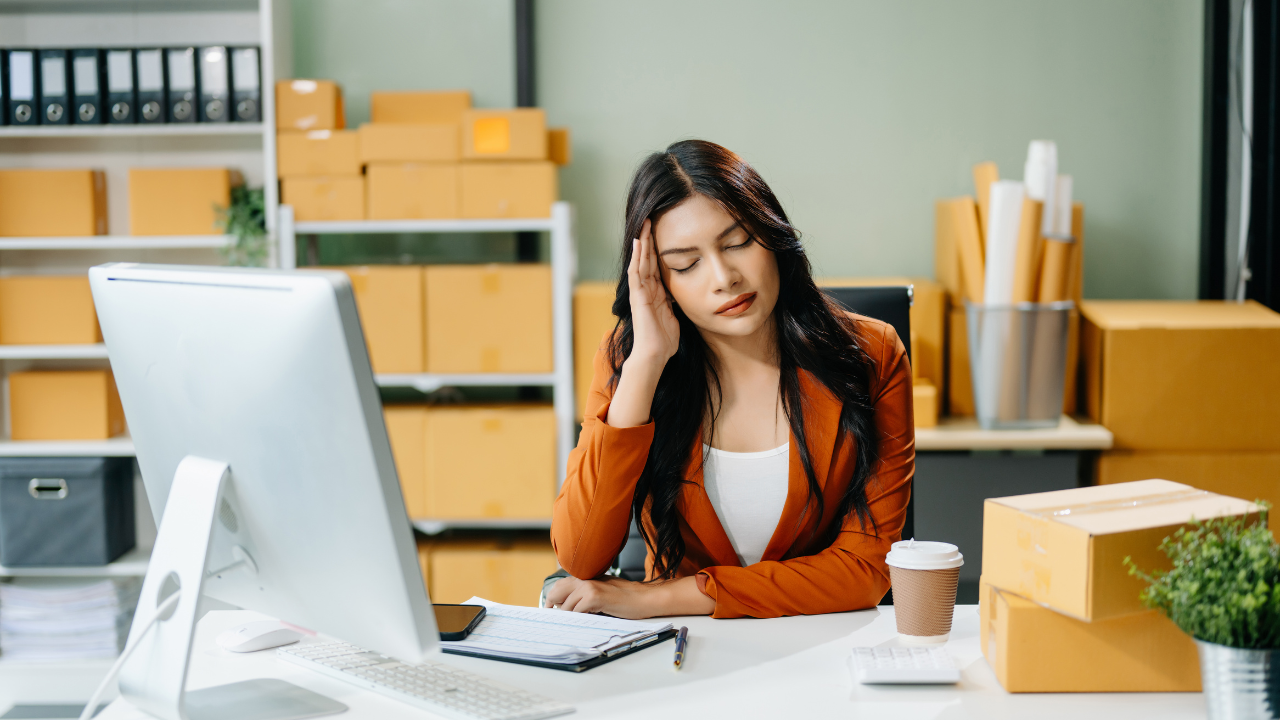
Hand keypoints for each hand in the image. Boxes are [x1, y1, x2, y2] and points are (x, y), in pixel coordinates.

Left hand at [545, 575, 713, 618]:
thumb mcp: (602, 592)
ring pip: (564, 605)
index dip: (552, 599)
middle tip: (554, 620)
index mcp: (585, 576)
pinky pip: (576, 611)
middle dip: (552, 607)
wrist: (643, 598)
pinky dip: (575, 619)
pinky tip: (580, 624)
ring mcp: (588, 586)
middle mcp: (584, 578)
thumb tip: (567, 607)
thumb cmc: (625, 598)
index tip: (550, 611)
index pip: (559, 585)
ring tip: (567, 626)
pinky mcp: (594, 597)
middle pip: (555, 592)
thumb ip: (585, 595)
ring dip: (565, 617)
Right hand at [627, 219, 679, 367]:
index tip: (664, 230)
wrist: (655, 354)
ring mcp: (640, 292)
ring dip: (642, 242)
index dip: (659, 248)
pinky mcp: (637, 296)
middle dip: (649, 239)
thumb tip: (686, 292)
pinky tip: (638, 243)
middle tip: (651, 218)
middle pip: (647, 258)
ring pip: (640, 261)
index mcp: (656, 292)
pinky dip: (637, 257)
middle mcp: (646, 289)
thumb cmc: (665, 340)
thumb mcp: (675, 314)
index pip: (656, 265)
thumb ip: (676, 302)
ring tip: (644, 223)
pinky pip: (636, 273)